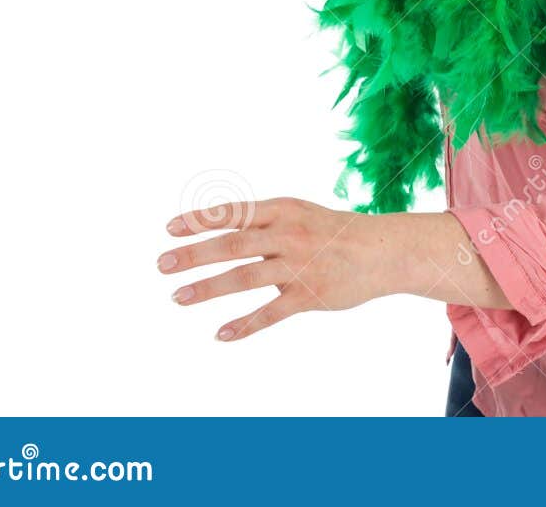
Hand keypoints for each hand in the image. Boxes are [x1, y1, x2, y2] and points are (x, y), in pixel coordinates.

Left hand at [157, 196, 399, 341]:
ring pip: (246, 276)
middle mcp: (289, 234)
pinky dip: (244, 325)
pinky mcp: (310, 294)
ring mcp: (300, 265)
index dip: (201, 220)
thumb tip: (219, 232)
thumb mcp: (299, 214)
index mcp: (284, 210)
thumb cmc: (334, 233)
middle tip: (162, 264)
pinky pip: (271, 312)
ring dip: (208, 288)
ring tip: (177, 297)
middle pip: (233, 243)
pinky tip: (221, 335)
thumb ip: (262, 225)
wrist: (383, 250)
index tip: (169, 229)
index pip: (234, 213)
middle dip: (194, 253)